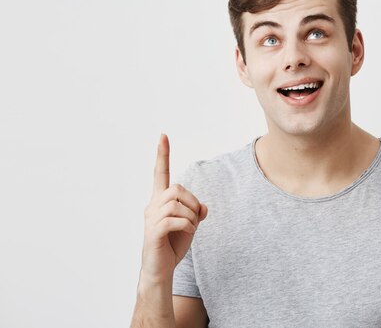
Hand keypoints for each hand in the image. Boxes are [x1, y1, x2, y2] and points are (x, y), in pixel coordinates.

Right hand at [140, 134, 207, 282]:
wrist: (161, 270)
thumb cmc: (173, 246)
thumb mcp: (190, 225)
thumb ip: (196, 211)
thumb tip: (203, 207)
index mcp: (159, 201)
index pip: (160, 173)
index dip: (163, 155)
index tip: (163, 136)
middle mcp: (152, 206)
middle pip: (177, 188)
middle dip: (192, 202)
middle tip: (195, 219)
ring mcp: (151, 218)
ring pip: (178, 204)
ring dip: (191, 216)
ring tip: (189, 229)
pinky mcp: (153, 232)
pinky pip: (177, 220)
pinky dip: (188, 226)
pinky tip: (186, 234)